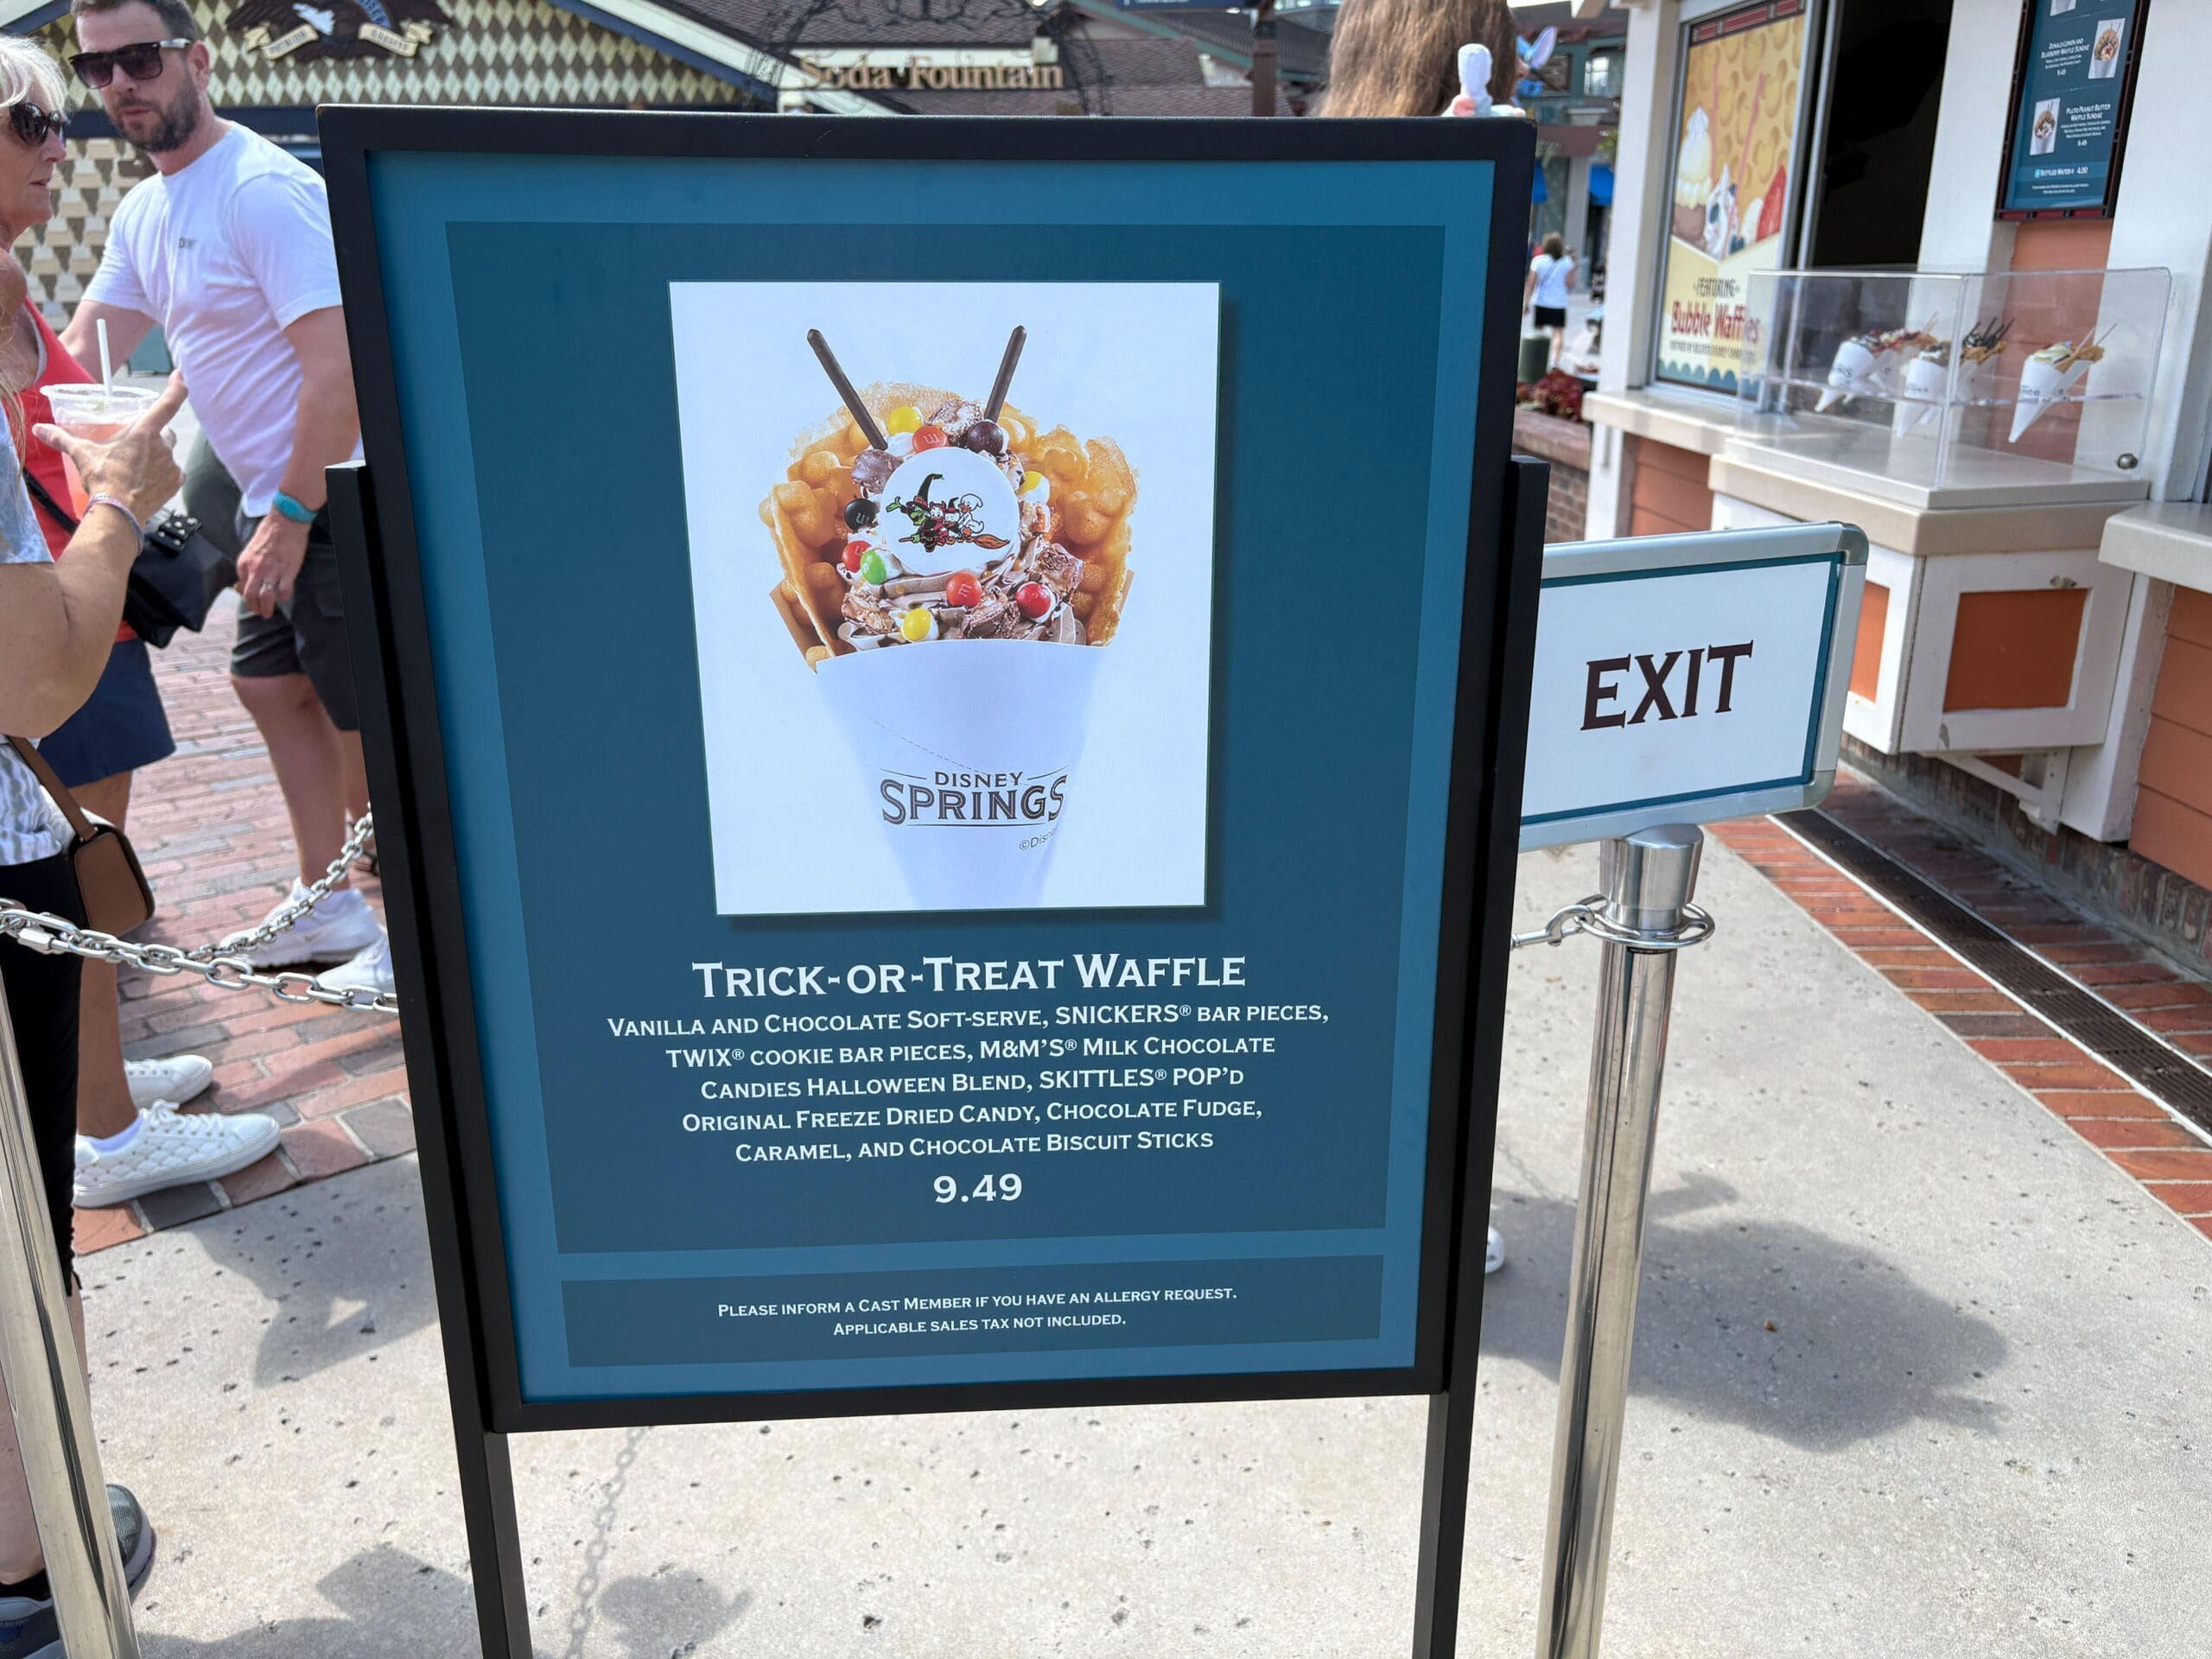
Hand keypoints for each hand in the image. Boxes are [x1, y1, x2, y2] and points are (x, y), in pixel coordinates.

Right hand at [31, 374, 186, 524]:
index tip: (181, 375)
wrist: (119, 512)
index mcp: (145, 432)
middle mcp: (164, 446)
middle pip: (165, 431)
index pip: (168, 403)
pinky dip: (163, 473)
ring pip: (169, 452)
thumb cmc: (103, 479)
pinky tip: (147, 479)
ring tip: (136, 465)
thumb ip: (62, 438)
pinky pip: (173, 472)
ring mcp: (172, 465)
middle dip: (154, 433)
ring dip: (157, 455)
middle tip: (135, 443)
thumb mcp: (81, 454)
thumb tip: (40, 429)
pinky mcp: (176, 483)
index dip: (177, 387)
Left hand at [234, 512, 310, 616]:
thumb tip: (245, 581)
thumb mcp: (251, 549)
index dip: (246, 596)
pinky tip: (283, 597)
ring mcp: (272, 572)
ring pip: (266, 597)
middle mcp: (255, 569)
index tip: (252, 600)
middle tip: (259, 612)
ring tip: (269, 613)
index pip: (241, 586)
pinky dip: (283, 597)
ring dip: (266, 608)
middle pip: (251, 596)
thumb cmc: (268, 532)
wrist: (285, 522)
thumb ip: (248, 566)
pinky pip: (284, 591)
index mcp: (244, 563)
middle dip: (254, 607)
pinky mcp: (288, 572)